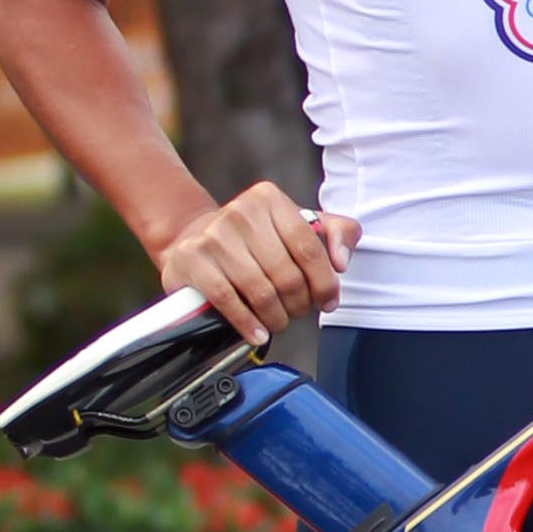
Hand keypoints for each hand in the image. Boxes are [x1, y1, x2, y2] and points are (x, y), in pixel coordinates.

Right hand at [154, 183, 359, 343]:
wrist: (194, 236)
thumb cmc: (255, 237)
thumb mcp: (299, 225)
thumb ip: (336, 234)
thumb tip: (341, 261)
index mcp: (269, 198)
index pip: (308, 247)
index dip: (324, 282)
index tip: (328, 301)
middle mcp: (240, 212)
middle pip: (286, 274)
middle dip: (300, 303)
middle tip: (298, 311)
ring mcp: (214, 236)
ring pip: (261, 291)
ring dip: (276, 316)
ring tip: (279, 320)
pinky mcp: (192, 259)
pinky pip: (228, 300)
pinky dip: (248, 323)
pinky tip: (258, 332)